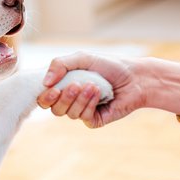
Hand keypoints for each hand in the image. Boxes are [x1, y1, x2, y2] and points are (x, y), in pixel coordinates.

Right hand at [37, 52, 179, 127]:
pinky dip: (90, 104)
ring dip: (80, 98)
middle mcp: (70, 101)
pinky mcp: (94, 120)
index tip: (53, 89)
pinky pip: (84, 117)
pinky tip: (99, 93)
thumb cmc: (109, 66)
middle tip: (75, 85)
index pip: (44, 98)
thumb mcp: (82, 58)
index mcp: (64, 87)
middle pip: (54, 109)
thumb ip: (60, 64)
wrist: (135, 77)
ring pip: (69, 114)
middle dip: (63, 98)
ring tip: (94, 85)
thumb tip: (45, 82)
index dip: (45, 97)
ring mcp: (82, 111)